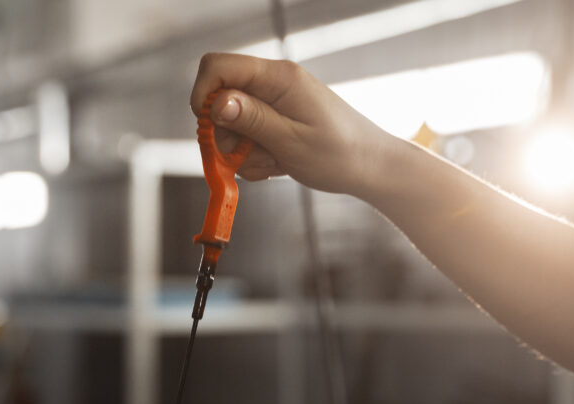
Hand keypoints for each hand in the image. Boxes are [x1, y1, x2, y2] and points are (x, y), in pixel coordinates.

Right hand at [190, 52, 394, 196]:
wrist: (370, 167)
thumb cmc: (339, 153)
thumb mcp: (291, 141)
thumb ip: (252, 120)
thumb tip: (216, 103)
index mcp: (278, 78)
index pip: (217, 67)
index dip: (203, 96)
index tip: (209, 129)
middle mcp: (273, 83)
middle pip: (219, 99)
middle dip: (224, 134)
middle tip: (245, 157)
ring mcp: (274, 102)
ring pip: (230, 124)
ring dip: (240, 152)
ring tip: (272, 163)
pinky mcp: (275, 120)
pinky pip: (247, 137)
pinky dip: (253, 157)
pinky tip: (276, 165)